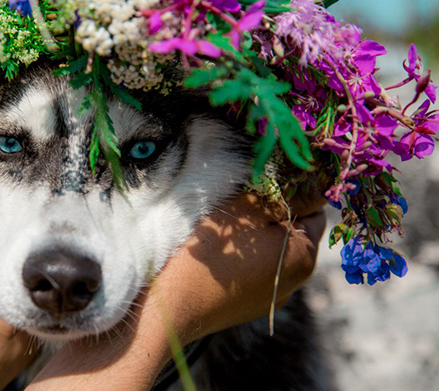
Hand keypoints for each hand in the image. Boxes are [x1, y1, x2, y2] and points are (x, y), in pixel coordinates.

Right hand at [27, 192, 326, 389]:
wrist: (162, 306)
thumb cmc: (208, 249)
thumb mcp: (248, 207)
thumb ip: (287, 193)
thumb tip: (316, 186)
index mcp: (304, 258)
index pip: (314, 209)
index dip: (292, 185)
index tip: (264, 170)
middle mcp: (291, 284)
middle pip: (287, 230)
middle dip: (267, 207)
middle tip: (237, 188)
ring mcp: (261, 299)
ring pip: (262, 249)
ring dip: (247, 230)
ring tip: (218, 215)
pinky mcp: (234, 306)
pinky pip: (244, 269)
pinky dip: (233, 252)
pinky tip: (207, 243)